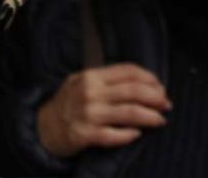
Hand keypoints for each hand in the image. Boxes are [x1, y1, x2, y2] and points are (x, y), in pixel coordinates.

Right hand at [37, 64, 171, 158]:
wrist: (40, 128)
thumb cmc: (67, 104)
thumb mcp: (82, 82)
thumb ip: (107, 79)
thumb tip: (143, 83)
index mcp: (92, 76)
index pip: (129, 72)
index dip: (150, 79)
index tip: (161, 88)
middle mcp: (91, 93)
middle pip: (134, 91)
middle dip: (156, 98)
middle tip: (166, 105)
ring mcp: (88, 114)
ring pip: (129, 113)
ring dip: (150, 116)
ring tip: (160, 120)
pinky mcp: (84, 135)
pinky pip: (114, 135)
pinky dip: (129, 135)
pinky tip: (137, 134)